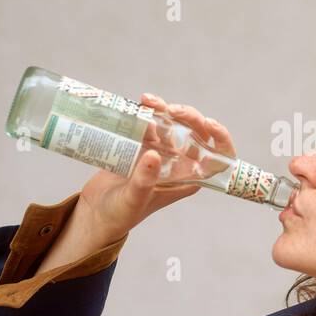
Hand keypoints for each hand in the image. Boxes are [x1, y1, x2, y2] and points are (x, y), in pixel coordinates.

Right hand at [74, 93, 237, 241]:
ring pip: (172, 125)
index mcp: (187, 179)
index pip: (216, 158)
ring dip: (164, 110)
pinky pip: (150, 124)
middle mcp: (178, 164)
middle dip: (189, 117)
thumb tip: (154, 155)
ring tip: (148, 101)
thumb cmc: (119, 214)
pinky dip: (148, 112)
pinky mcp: (141, 146)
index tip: (209, 124)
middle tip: (171, 109)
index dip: (220, 138)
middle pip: (195, 134)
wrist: (94, 214)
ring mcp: (160, 153)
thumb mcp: (133, 199)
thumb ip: (144, 181)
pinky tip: (141, 103)